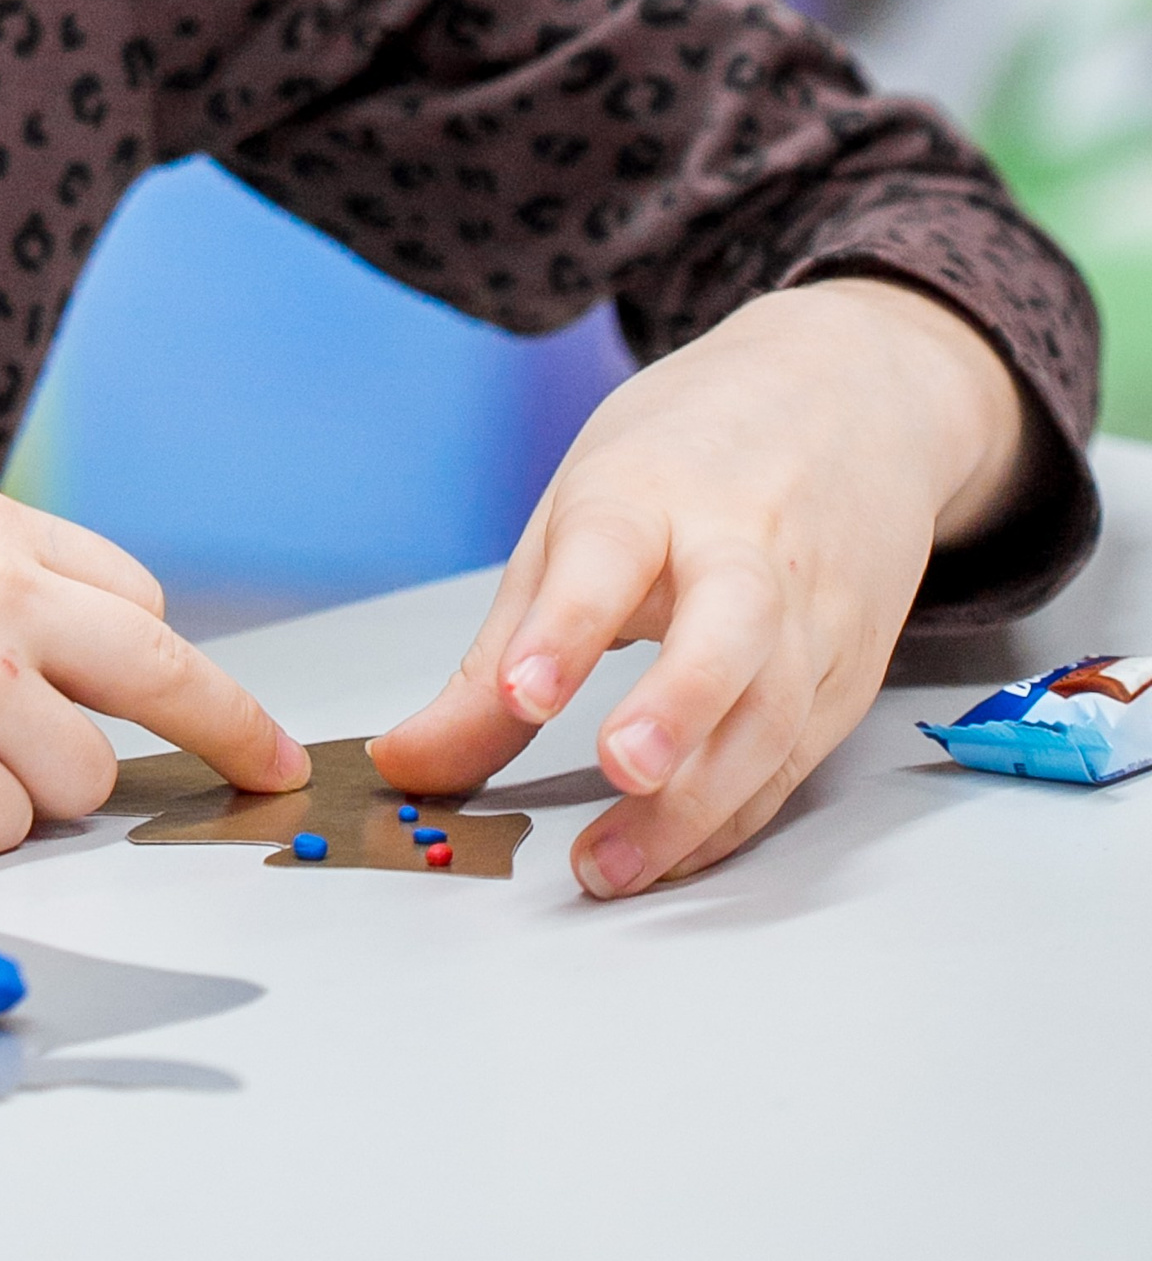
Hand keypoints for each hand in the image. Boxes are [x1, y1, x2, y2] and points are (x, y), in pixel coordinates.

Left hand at [370, 279, 1035, 898]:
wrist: (850, 395)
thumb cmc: (690, 455)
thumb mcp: (577, 515)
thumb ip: (499, 652)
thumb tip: (408, 764)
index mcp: (655, 491)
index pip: (609, 551)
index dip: (566, 625)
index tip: (524, 693)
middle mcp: (747, 548)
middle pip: (729, 629)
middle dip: (678, 704)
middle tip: (621, 767)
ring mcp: (813, 613)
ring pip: (773, 716)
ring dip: (697, 805)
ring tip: (611, 864)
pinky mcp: (851, 671)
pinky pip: (793, 759)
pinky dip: (734, 818)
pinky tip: (671, 855)